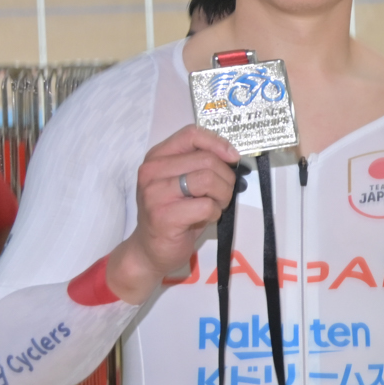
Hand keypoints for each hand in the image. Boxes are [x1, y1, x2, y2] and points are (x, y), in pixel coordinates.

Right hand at [107, 125, 241, 303]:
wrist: (149, 250)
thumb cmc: (173, 214)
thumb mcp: (183, 182)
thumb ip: (200, 164)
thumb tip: (234, 156)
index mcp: (157, 157)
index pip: (192, 134)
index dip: (218, 143)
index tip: (233, 158)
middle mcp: (151, 171)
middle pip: (207, 159)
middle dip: (226, 178)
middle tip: (223, 194)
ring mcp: (155, 193)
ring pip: (208, 179)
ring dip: (223, 195)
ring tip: (214, 205)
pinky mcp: (163, 216)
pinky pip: (206, 205)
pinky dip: (215, 212)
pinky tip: (205, 218)